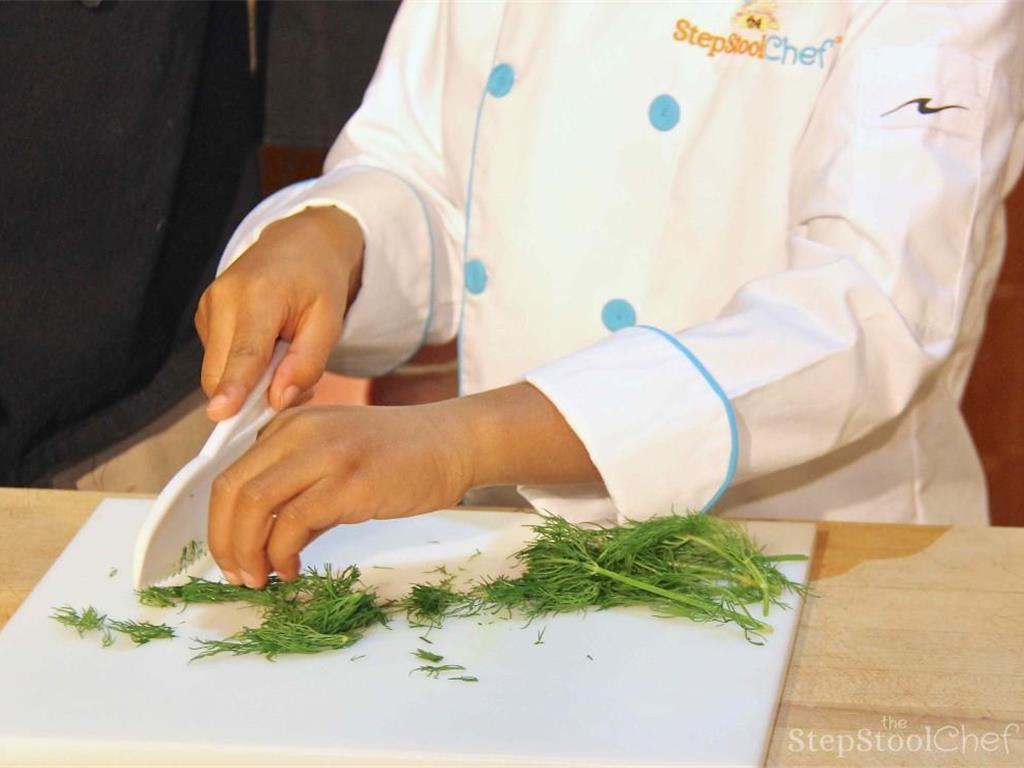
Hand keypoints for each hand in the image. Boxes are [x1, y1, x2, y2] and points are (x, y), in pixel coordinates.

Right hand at [194, 206, 363, 420]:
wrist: (297, 242)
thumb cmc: (319, 280)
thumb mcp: (330, 320)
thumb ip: (307, 362)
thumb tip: (278, 400)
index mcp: (259, 295)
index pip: (244, 352)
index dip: (233, 387)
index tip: (221, 415)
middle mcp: (223, 299)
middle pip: (221, 373)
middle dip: (250, 396)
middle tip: (294, 387)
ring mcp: (208, 307)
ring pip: (217, 372)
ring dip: (249, 383)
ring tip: (285, 359)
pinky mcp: (204, 317)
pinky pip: (219, 362)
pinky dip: (242, 370)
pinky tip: (269, 350)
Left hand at [208, 401, 474, 587]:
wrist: (452, 444)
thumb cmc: (400, 457)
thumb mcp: (336, 462)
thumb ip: (298, 494)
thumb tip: (263, 545)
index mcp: (290, 423)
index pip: (231, 473)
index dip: (220, 523)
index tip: (230, 557)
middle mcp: (299, 430)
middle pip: (233, 489)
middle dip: (224, 541)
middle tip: (237, 576)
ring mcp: (324, 452)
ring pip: (254, 504)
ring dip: (247, 551)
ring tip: (260, 578)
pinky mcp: (349, 480)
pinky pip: (293, 522)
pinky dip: (281, 554)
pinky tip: (293, 569)